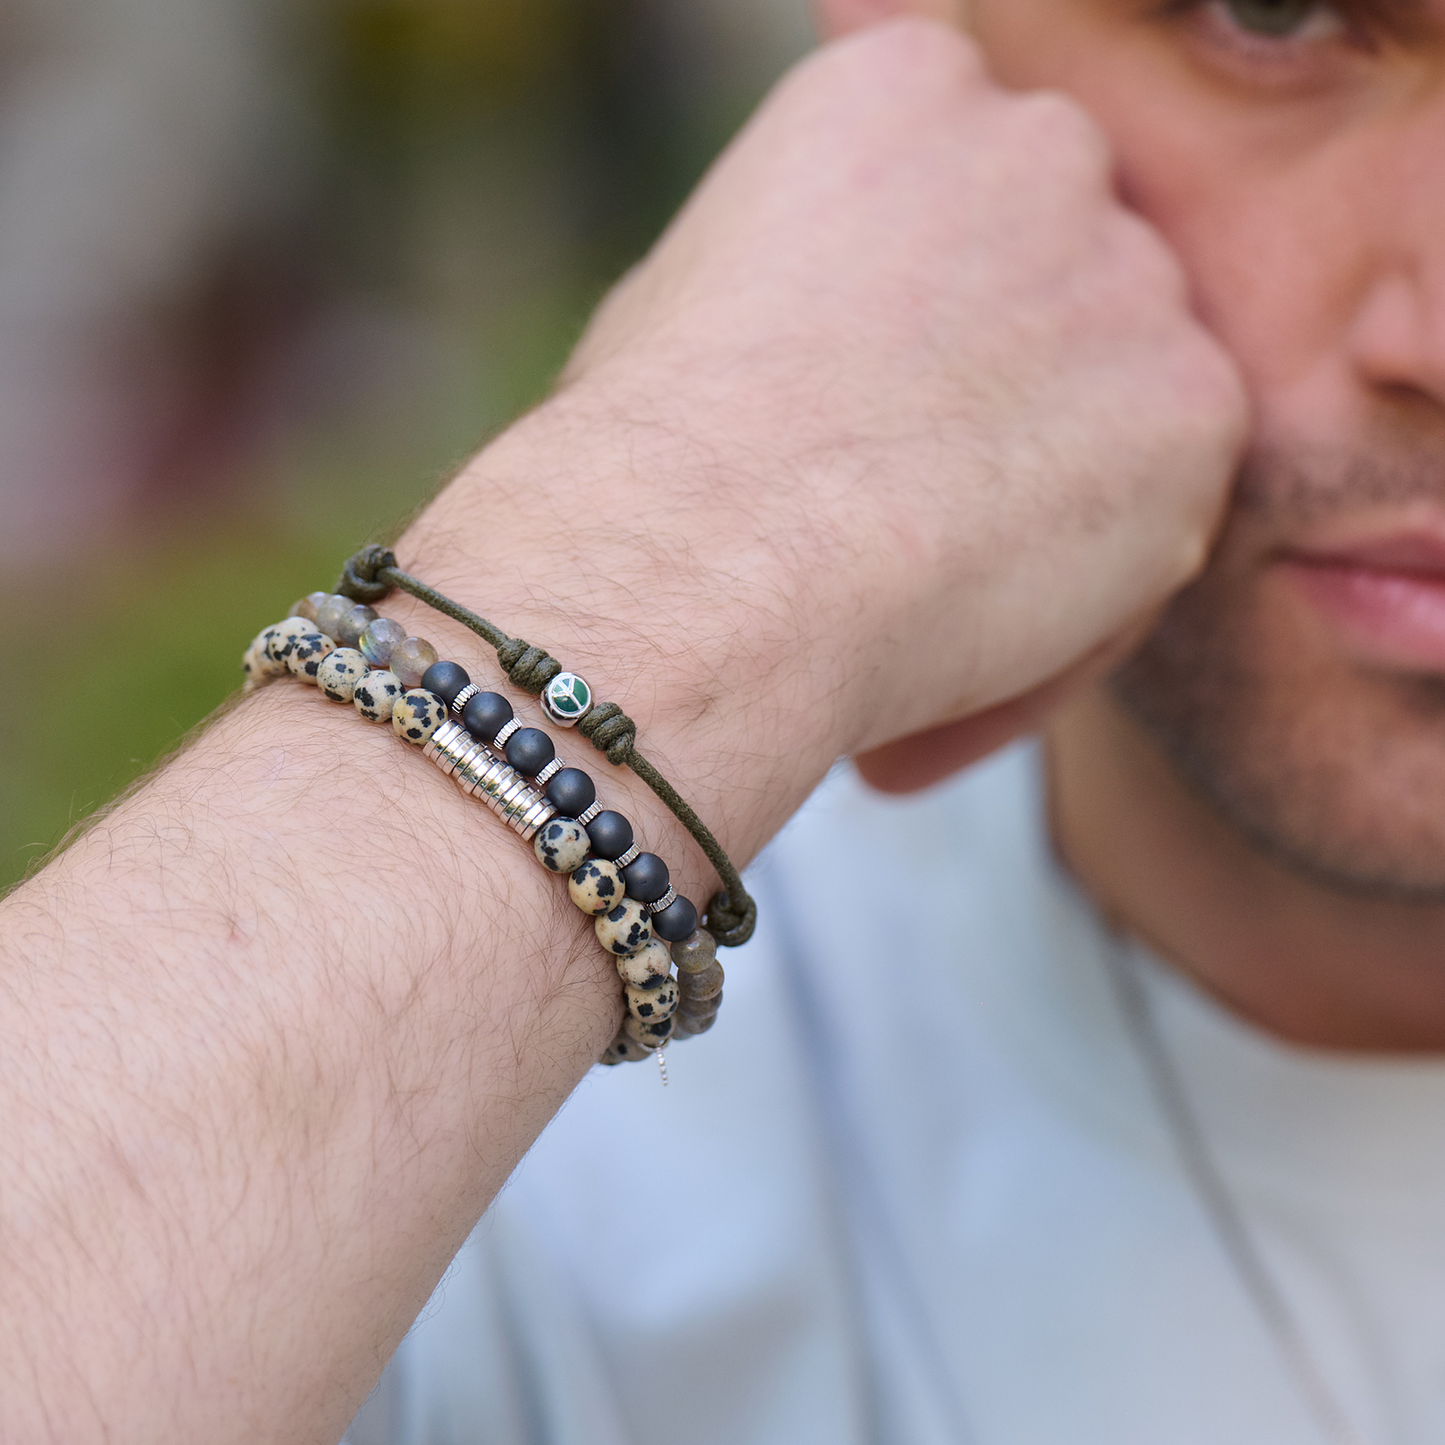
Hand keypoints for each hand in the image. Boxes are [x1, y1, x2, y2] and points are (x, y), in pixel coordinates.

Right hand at [532, 18, 1246, 787]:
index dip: (932, 317)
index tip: (878, 406)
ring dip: (1050, 485)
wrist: (707, 573)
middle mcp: (1040, 144)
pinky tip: (967, 637)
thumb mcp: (698, 291)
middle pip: (1060, 274)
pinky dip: (1084, 590)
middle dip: (1008, 382)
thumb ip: (815, 260)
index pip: (969, 183)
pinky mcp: (1196, 411)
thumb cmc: (656, 460)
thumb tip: (841, 308)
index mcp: (905, 87)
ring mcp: (1132, 273)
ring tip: (925, 586)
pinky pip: (1156, 510)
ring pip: (1117, 397)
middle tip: (914, 499)